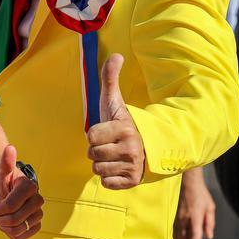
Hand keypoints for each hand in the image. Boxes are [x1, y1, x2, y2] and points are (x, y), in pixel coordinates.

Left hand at [0, 144, 43, 238]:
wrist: (9, 190)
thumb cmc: (4, 179)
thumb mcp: (1, 170)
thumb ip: (5, 160)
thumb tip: (9, 147)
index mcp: (29, 187)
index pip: (10, 205)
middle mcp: (38, 201)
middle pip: (14, 219)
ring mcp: (39, 214)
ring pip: (18, 229)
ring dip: (3, 227)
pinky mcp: (37, 225)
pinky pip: (22, 236)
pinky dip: (10, 233)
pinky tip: (6, 225)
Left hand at [86, 54, 145, 188]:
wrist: (148, 146)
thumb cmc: (124, 122)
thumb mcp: (114, 101)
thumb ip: (110, 78)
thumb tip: (116, 54)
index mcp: (125, 129)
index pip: (91, 137)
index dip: (94, 134)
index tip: (105, 132)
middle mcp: (131, 149)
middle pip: (92, 154)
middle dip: (96, 150)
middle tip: (109, 145)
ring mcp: (133, 167)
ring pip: (97, 170)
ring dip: (101, 164)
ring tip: (113, 156)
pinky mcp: (133, 182)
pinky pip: (106, 183)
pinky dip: (108, 178)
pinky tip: (117, 169)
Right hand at [174, 168, 215, 238]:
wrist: (186, 181)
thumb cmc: (200, 194)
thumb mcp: (210, 207)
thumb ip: (209, 223)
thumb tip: (208, 236)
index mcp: (194, 217)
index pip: (195, 237)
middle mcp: (184, 219)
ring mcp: (175, 216)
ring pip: (177, 236)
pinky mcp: (171, 214)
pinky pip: (172, 230)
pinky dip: (176, 238)